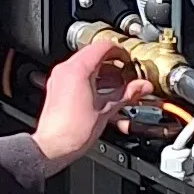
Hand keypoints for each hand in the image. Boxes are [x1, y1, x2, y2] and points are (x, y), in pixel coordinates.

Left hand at [32, 32, 133, 167]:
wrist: (52, 146)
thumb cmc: (72, 131)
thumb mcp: (106, 110)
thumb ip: (127, 94)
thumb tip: (142, 86)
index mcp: (78, 69)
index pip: (103, 46)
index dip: (121, 52)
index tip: (130, 62)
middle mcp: (66, 69)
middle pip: (94, 54)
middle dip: (114, 63)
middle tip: (128, 74)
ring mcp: (60, 78)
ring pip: (86, 64)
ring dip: (104, 71)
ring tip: (120, 85)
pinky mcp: (57, 88)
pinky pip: (77, 74)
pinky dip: (92, 79)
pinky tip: (104, 93)